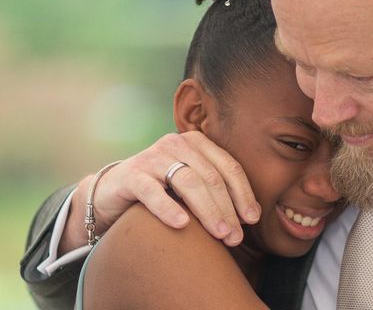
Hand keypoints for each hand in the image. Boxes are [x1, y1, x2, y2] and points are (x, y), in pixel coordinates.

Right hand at [60, 131, 259, 252]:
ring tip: (220, 234)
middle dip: (227, 208)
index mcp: (197, 142)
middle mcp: (177, 143)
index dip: (243, 193)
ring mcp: (153, 156)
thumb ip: (216, 191)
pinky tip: (182, 225)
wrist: (112, 192)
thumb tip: (252, 216)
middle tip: (236, 236)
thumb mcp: (191, 185)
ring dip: (208, 211)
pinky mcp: (131, 174)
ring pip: (188, 182)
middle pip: (211, 177)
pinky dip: (169, 208)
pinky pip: (153, 191)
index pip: (228, 167)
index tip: (253, 219)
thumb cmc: (163, 190)